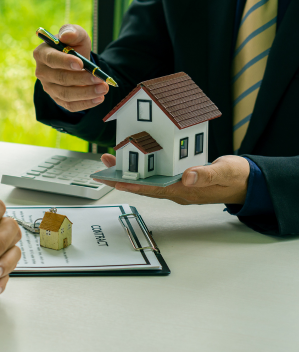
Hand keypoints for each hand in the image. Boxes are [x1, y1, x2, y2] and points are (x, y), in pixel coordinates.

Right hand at [33, 24, 108, 111]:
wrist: (76, 62)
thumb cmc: (73, 46)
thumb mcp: (76, 35)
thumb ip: (72, 32)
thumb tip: (66, 36)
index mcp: (42, 53)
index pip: (51, 59)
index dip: (65, 62)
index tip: (81, 64)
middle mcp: (42, 72)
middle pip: (60, 78)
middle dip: (82, 79)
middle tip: (99, 78)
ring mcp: (49, 87)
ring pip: (66, 94)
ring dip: (86, 93)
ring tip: (103, 88)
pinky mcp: (57, 99)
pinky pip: (70, 105)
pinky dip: (85, 103)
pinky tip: (99, 99)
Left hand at [95, 154, 249, 204]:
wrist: (248, 182)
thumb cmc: (237, 177)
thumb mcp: (225, 172)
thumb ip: (206, 174)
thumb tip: (186, 177)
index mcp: (186, 191)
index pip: (153, 189)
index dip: (133, 185)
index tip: (115, 180)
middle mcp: (178, 191)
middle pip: (145, 186)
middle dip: (123, 177)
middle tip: (103, 168)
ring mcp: (179, 186)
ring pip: (149, 181)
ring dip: (130, 172)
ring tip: (111, 161)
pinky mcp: (181, 180)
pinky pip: (158, 176)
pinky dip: (144, 168)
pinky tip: (136, 160)